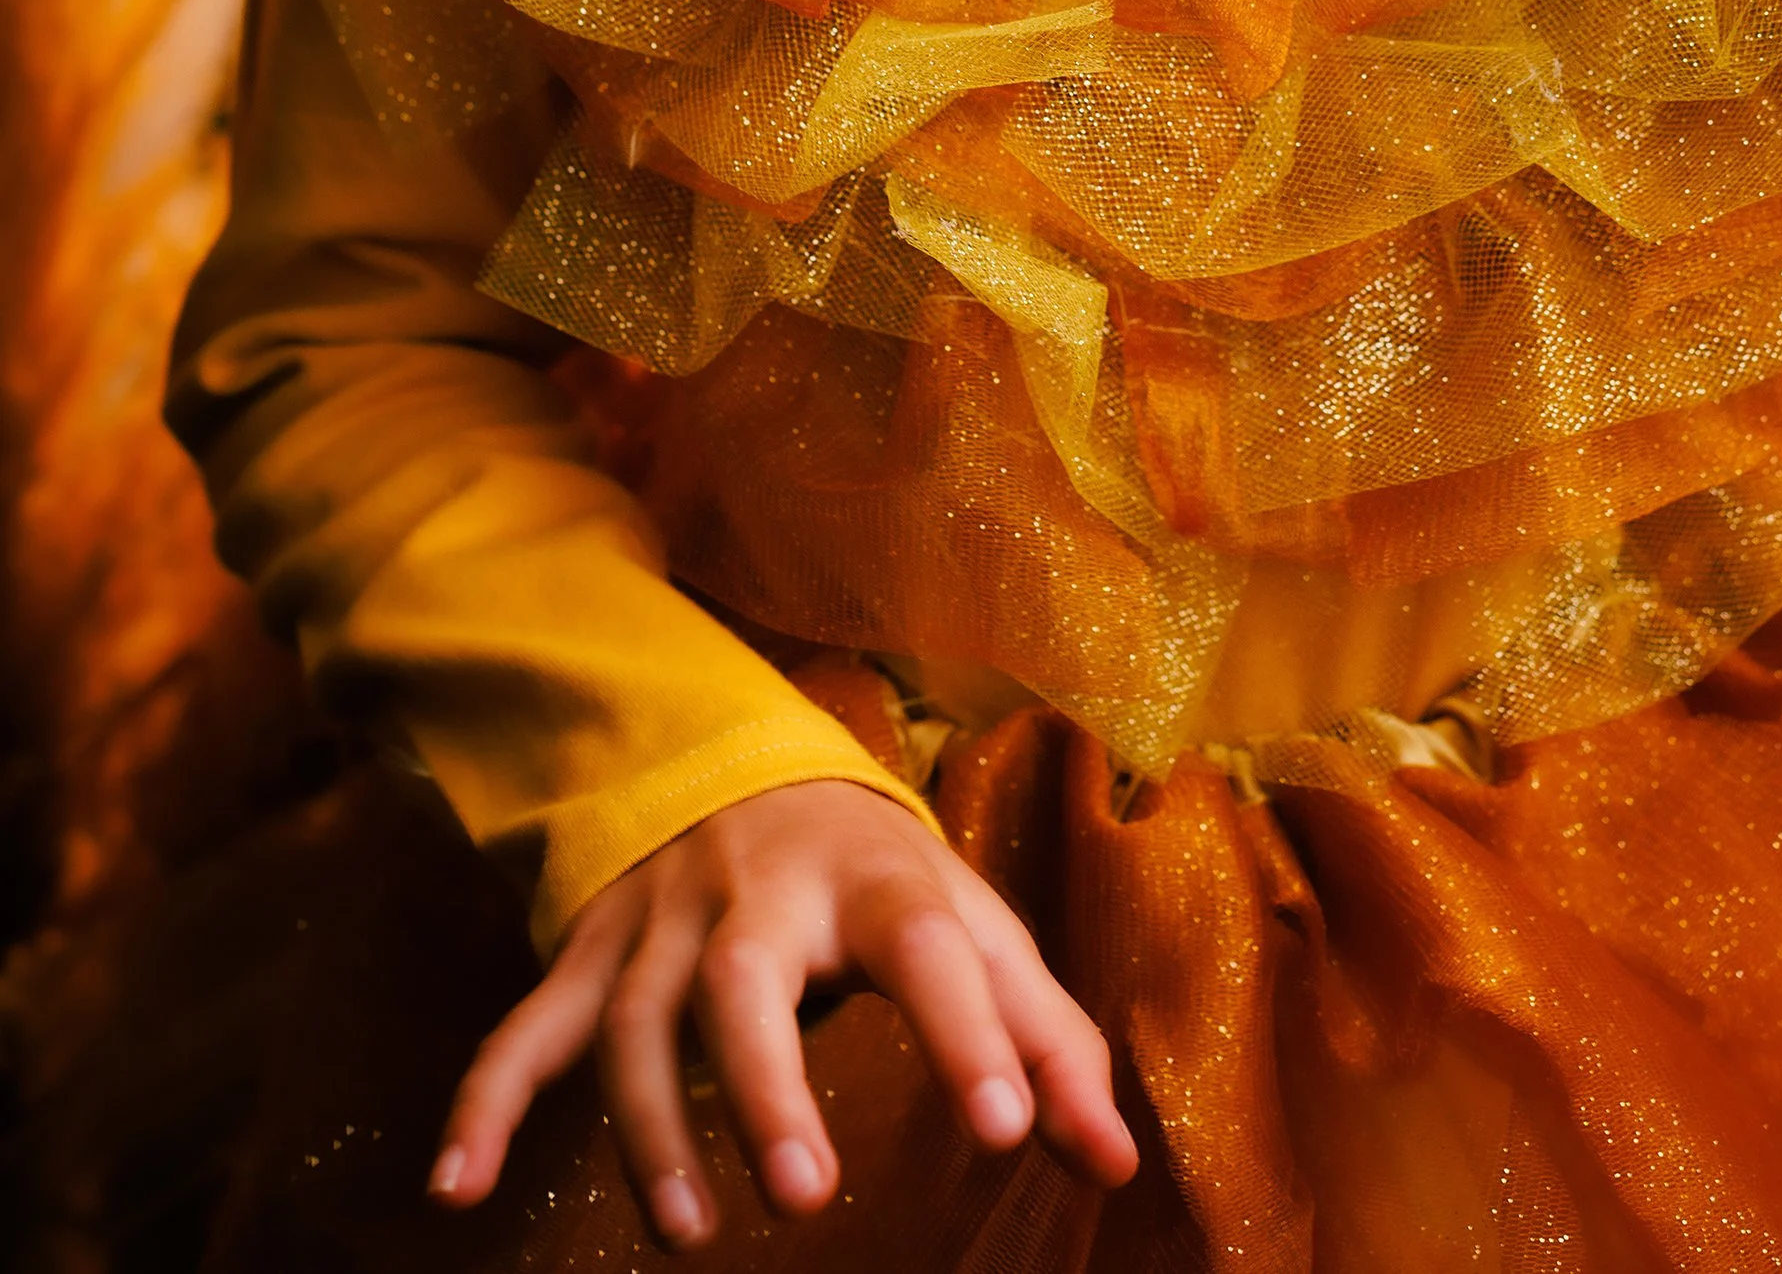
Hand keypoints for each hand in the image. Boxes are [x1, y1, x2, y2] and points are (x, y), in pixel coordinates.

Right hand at [427, 779, 1136, 1249]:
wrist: (742, 762)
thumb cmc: (880, 878)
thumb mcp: (975, 930)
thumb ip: (1046, 1043)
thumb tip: (1118, 1161)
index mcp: (878, 879)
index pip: (931, 947)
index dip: (970, 1032)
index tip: (1005, 1128)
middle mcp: (759, 892)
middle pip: (746, 979)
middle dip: (767, 1085)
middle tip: (806, 1193)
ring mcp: (661, 922)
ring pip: (638, 1021)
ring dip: (651, 1129)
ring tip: (691, 1232)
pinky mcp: (589, 955)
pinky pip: (526, 1029)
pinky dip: (483, 1104)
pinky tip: (455, 1191)